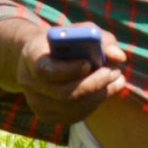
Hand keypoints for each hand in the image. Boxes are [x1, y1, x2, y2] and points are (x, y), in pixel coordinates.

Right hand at [12, 24, 129, 129]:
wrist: (43, 56)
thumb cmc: (66, 41)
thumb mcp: (81, 31)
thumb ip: (101, 40)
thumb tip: (119, 57)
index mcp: (31, 56)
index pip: (45, 70)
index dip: (69, 70)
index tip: (89, 64)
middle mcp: (29, 82)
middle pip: (63, 93)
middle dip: (94, 84)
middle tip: (114, 72)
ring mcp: (36, 102)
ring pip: (72, 107)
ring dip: (100, 94)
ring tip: (116, 79)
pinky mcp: (46, 116)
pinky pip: (74, 115)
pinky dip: (94, 103)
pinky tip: (105, 90)